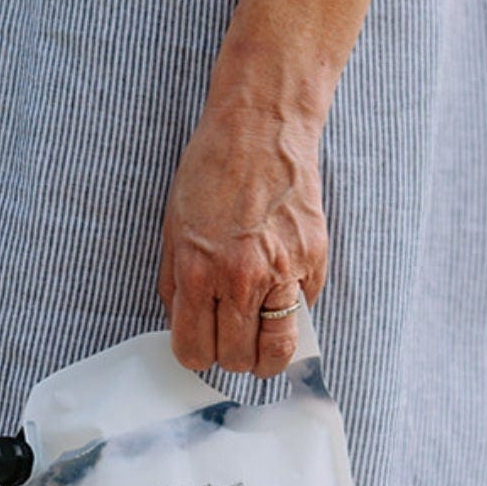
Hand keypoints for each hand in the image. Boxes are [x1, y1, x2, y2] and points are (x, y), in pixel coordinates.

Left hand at [157, 100, 328, 377]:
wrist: (261, 127)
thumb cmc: (212, 172)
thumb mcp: (174, 229)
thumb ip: (176, 285)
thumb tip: (184, 328)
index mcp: (197, 272)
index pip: (194, 350)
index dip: (196, 354)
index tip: (201, 346)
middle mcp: (240, 278)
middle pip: (235, 358)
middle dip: (230, 356)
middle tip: (231, 339)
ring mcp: (281, 271)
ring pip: (275, 350)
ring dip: (265, 356)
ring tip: (260, 344)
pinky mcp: (313, 261)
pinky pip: (303, 313)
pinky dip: (292, 314)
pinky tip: (280, 291)